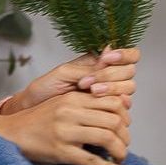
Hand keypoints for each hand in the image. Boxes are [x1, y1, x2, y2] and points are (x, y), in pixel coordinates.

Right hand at [0, 90, 131, 164]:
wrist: (9, 134)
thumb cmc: (36, 122)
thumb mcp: (59, 105)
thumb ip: (84, 106)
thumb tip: (117, 116)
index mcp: (71, 98)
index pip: (113, 101)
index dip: (125, 116)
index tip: (123, 128)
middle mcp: (69, 112)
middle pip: (114, 120)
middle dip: (125, 136)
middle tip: (122, 145)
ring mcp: (64, 132)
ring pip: (107, 138)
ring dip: (120, 151)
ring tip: (119, 158)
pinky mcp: (60, 152)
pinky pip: (92, 161)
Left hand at [1, 47, 138, 116]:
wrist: (36, 111)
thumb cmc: (46, 89)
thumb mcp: (65, 73)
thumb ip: (88, 67)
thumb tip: (110, 53)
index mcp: (99, 63)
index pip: (129, 55)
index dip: (124, 55)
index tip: (107, 58)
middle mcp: (109, 77)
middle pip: (129, 71)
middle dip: (111, 74)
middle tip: (89, 82)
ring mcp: (110, 93)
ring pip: (129, 87)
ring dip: (113, 88)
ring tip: (92, 91)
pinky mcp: (108, 110)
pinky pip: (123, 106)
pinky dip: (115, 104)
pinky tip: (101, 104)